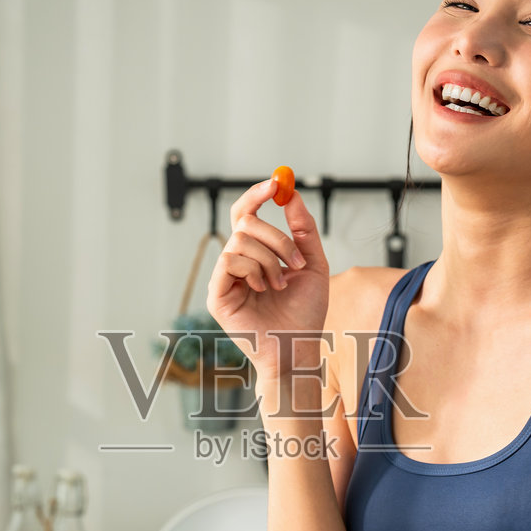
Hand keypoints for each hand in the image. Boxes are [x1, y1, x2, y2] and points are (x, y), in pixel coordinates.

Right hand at [205, 177, 328, 381]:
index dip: (256, 195)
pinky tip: (264, 290)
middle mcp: (236, 262)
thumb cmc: (306, 312)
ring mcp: (224, 279)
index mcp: (256, 253)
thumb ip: (304, 229)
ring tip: (281, 284)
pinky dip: (253, 271)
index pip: (247, 214)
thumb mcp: (314, 264)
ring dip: (269, 259)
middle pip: (244, 223)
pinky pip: (228, 262)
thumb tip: (292, 194)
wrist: (299, 347)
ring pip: (239, 241)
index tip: (275, 183)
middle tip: (297, 259)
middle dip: (276, 236)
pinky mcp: (216, 295)